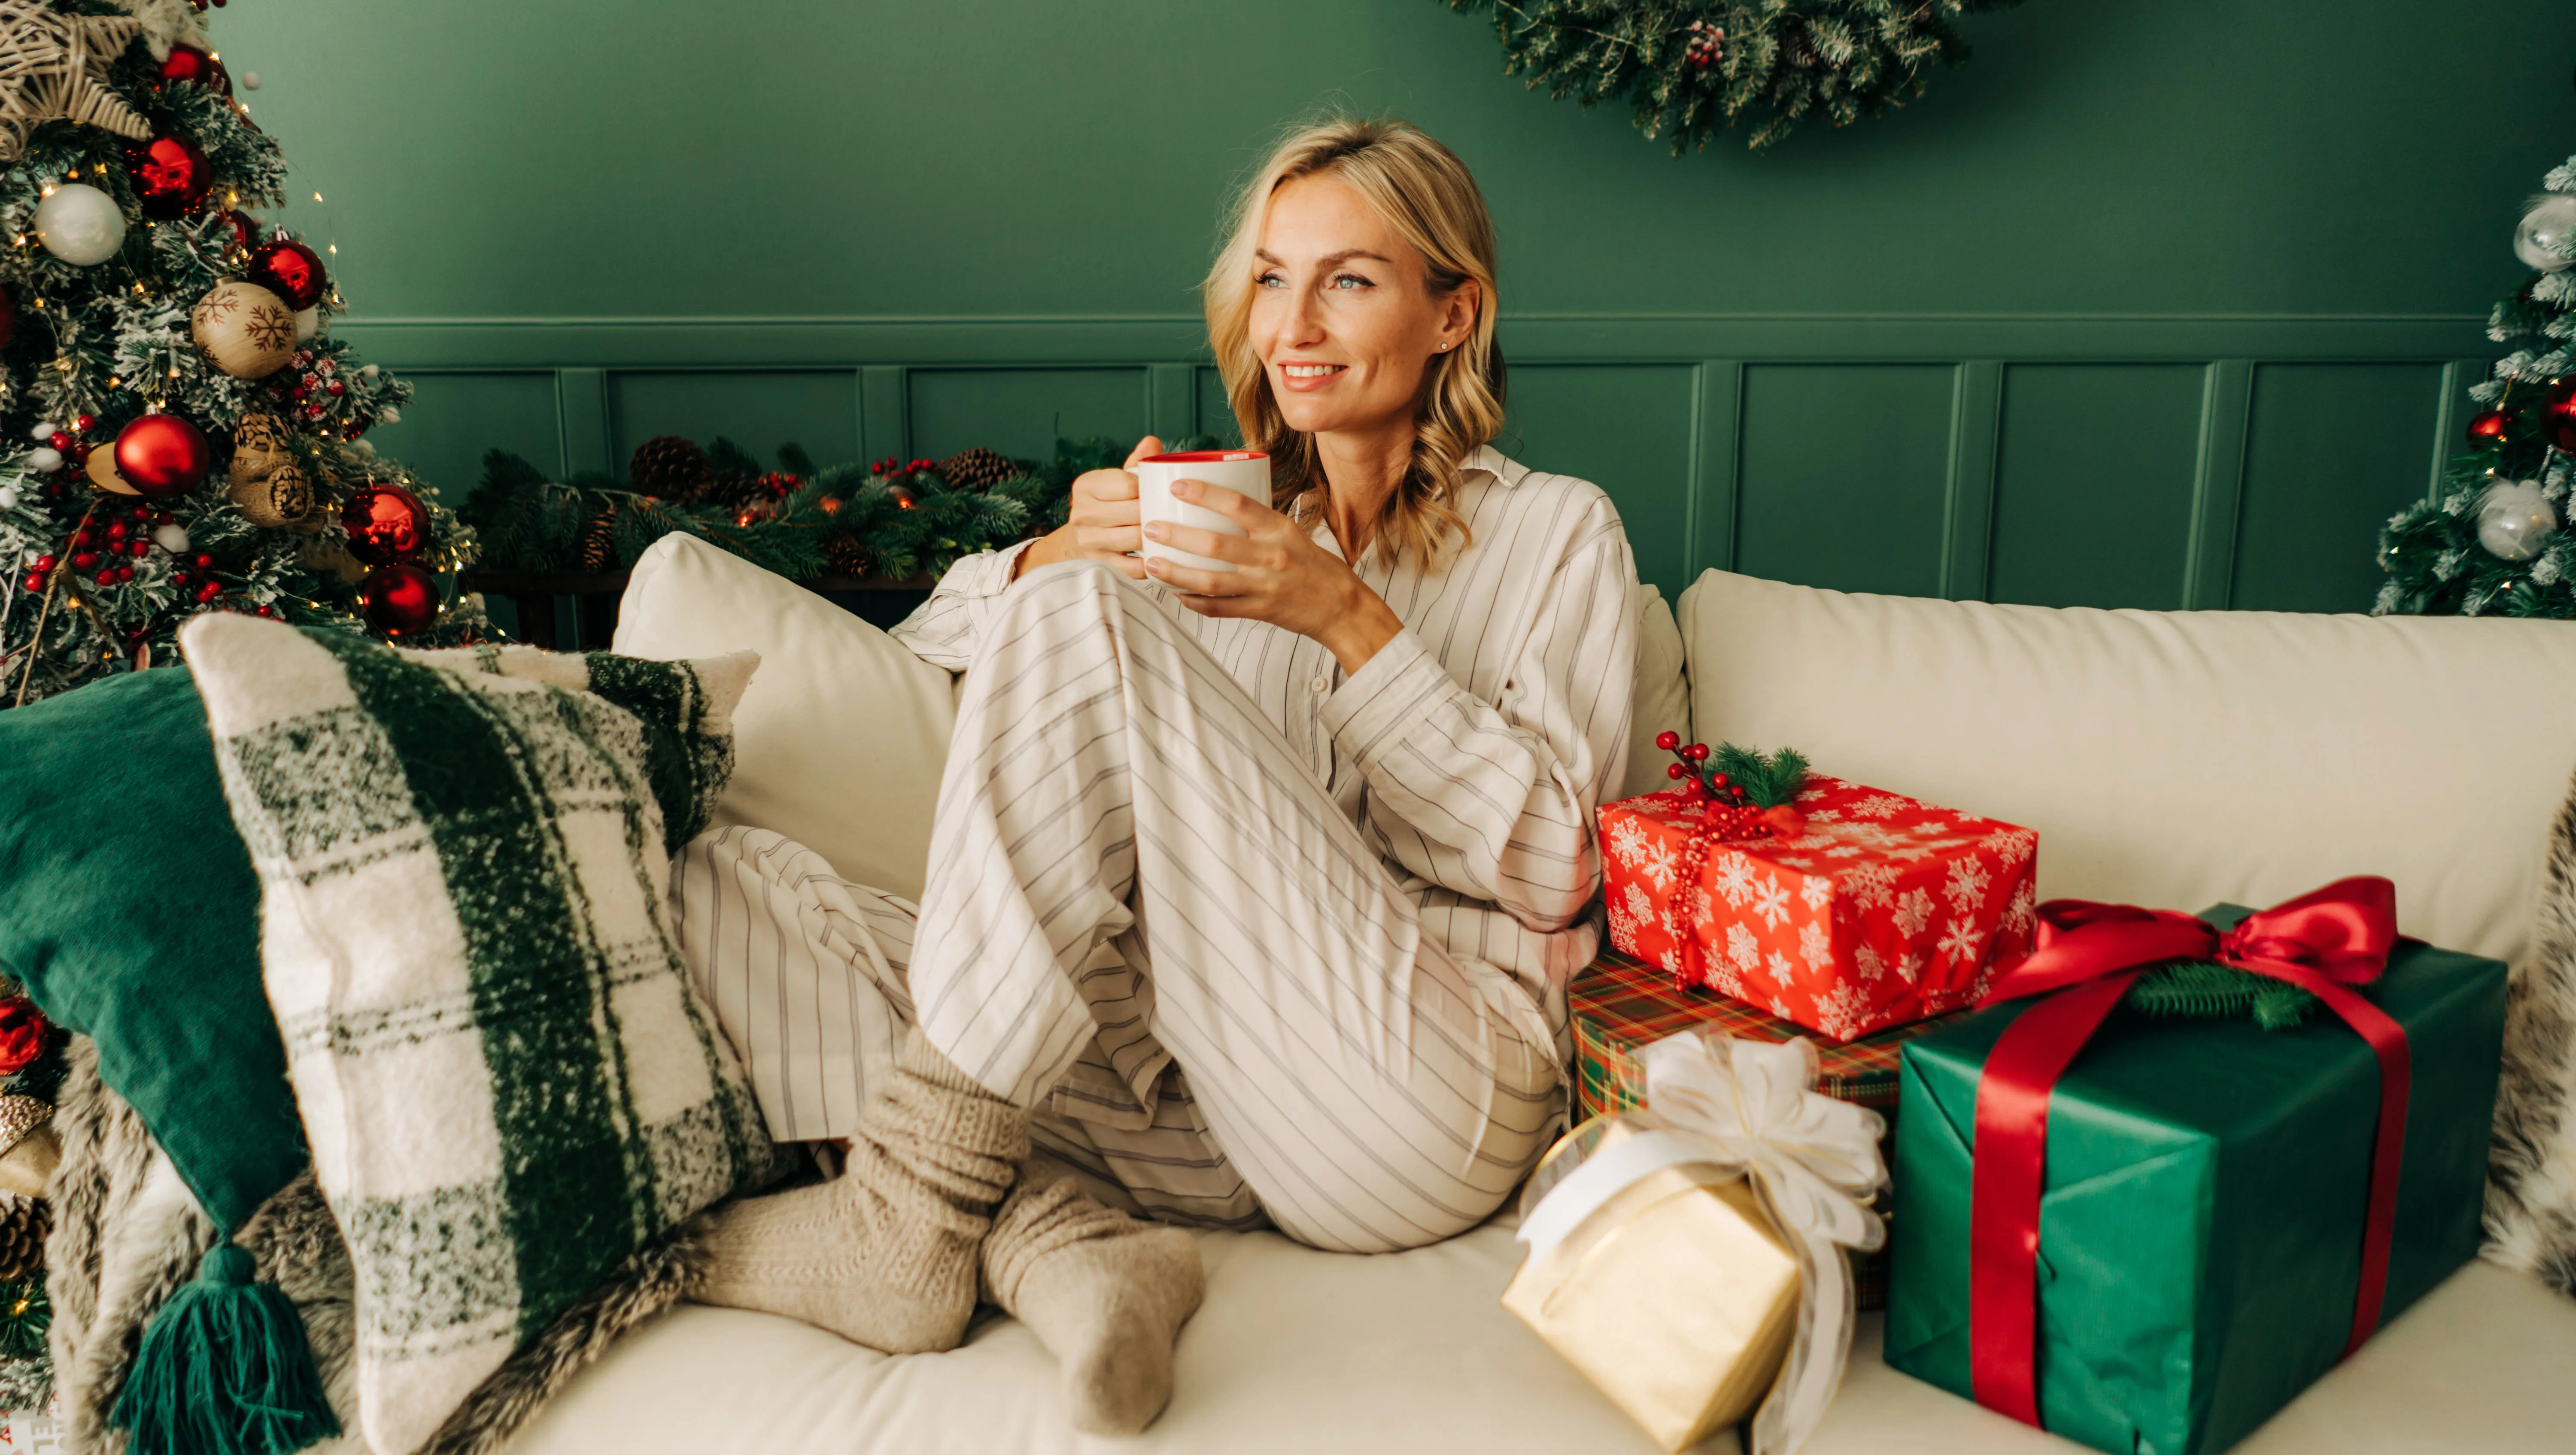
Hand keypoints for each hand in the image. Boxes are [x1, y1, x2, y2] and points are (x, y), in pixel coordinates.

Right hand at [1015, 436, 1160, 580]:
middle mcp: (1082, 513)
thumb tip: (1152, 442)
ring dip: (1157, 537)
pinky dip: (1152, 563)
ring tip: (1173, 533)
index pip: (1129, 485)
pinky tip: (1163, 557)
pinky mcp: (1099, 564)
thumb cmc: (1108, 503)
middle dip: (1157, 513)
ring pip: (1136, 538)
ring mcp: (1089, 540)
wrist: (1080, 538)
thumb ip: (1136, 462)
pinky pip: (1133, 567)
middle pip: (1135, 512)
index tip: (1164, 492)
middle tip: (1175, 514)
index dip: (1151, 489)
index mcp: (1087, 485)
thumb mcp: (1116, 480)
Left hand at [1143, 476, 1402, 673]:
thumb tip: (1219, 505)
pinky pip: (1219, 608)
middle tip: (1150, 527)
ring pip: (1211, 580)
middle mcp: (1270, 556)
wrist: (1342, 607)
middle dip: (1177, 536)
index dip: (1204, 493)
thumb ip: (1258, 523)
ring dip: (1177, 572)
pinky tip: (1176, 593)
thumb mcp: (1291, 533)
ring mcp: (1263, 586)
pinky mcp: (1259, 611)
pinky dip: (1195, 602)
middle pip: (1215, 544)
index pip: (1238, 504)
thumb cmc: (1314, 566)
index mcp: (1278, 530)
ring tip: (1151, 564)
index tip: (1177, 486)